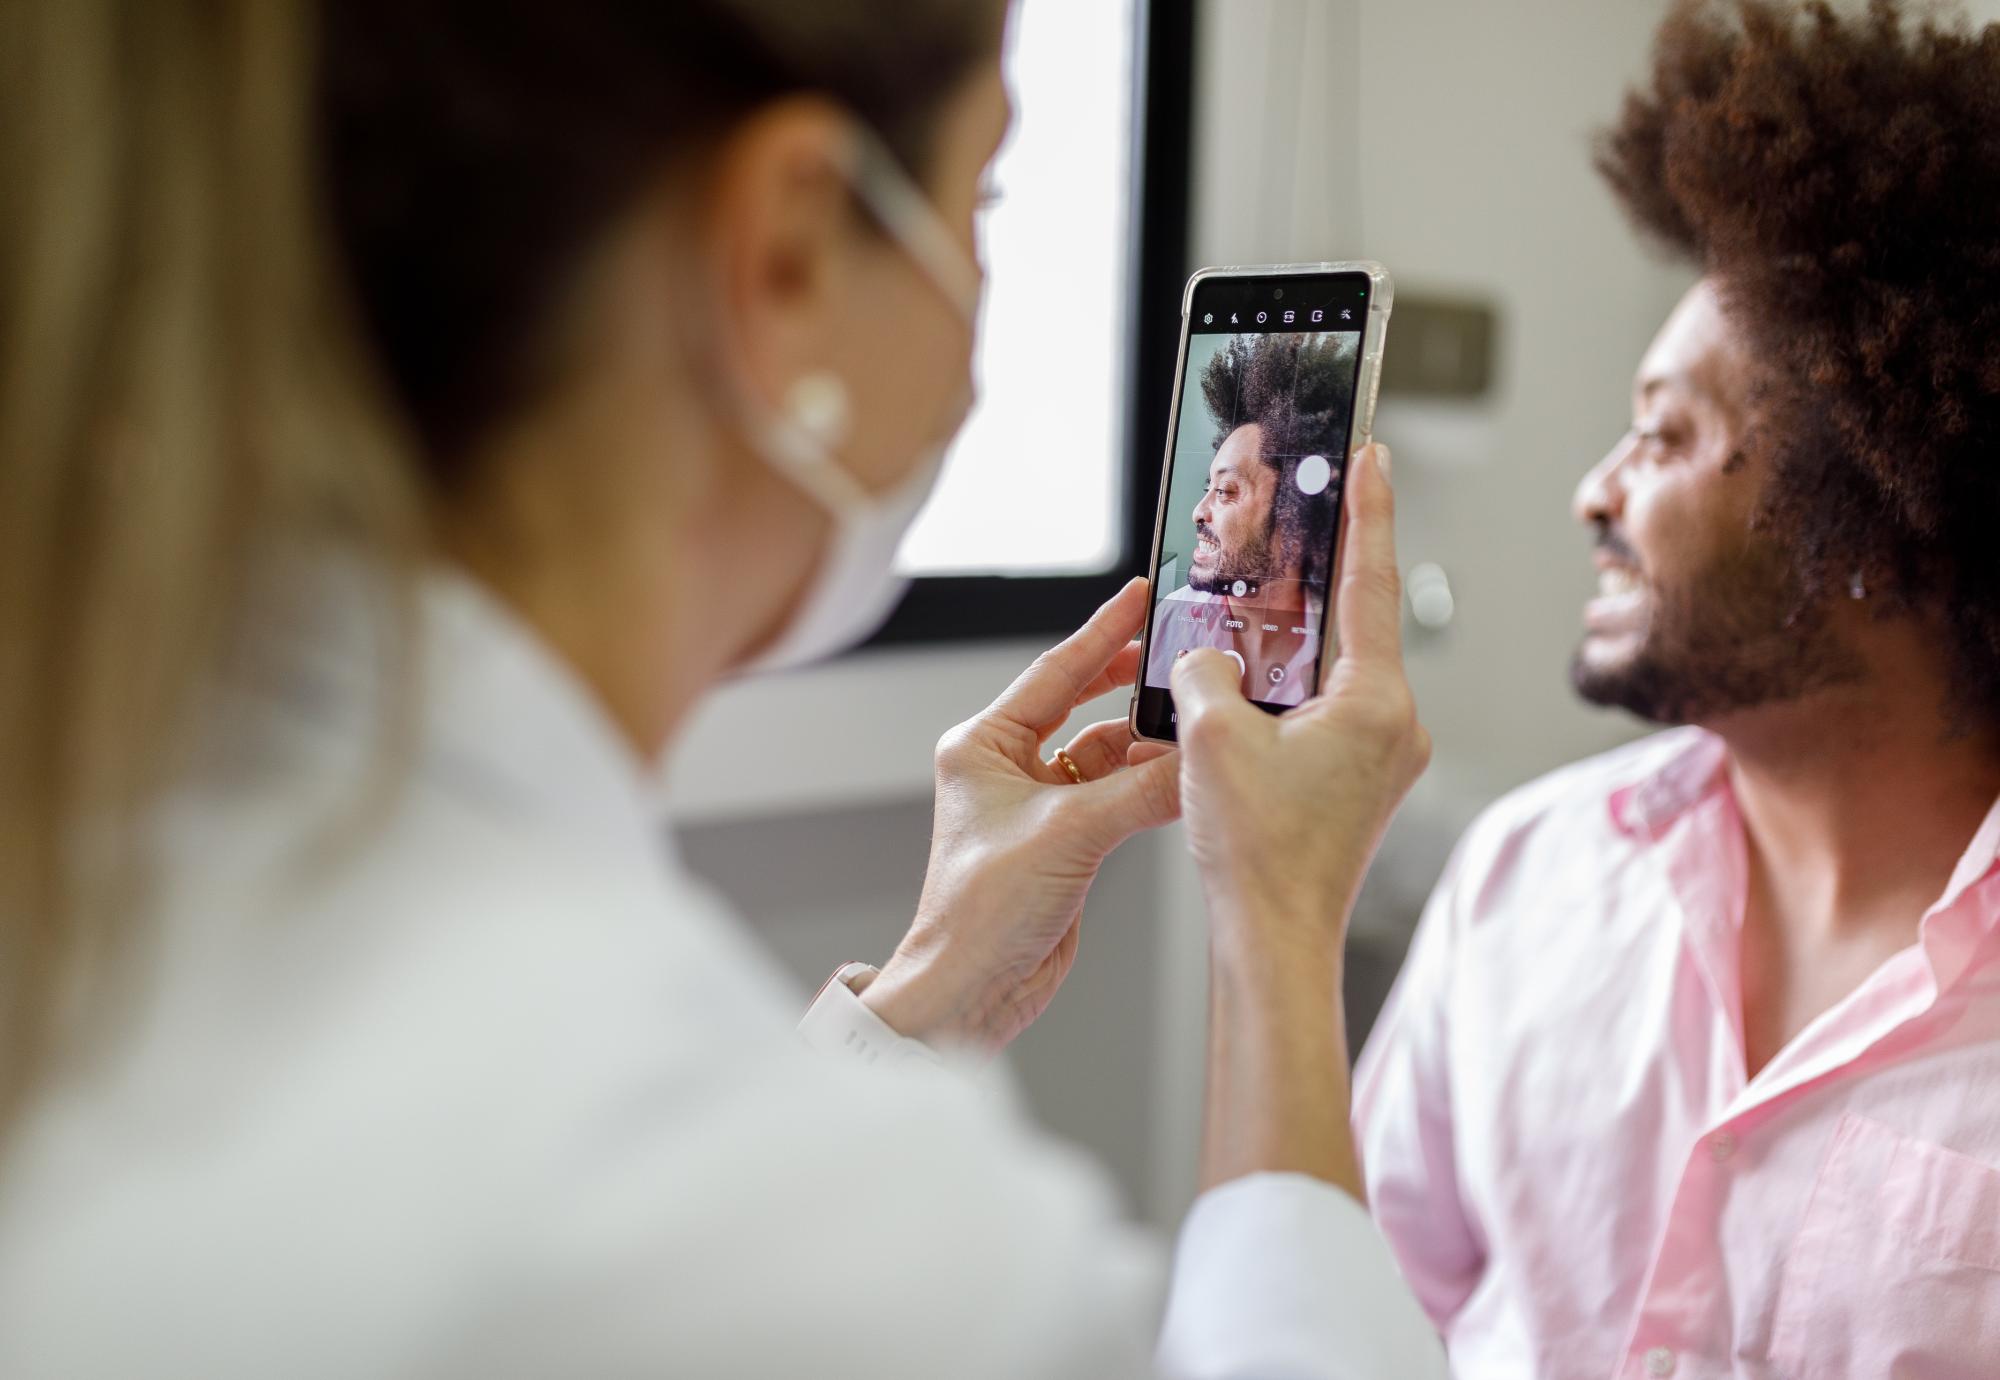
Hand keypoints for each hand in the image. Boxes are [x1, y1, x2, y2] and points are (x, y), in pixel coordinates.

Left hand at [863, 578, 1181, 1050]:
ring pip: (1104, 756)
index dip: (1101, 633)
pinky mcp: (1064, 842)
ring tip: (1192, 724)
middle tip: (1180, 655)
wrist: (969, 991)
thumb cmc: (979, 916)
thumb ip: (1139, 792)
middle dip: (1130, 684)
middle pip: (1082, 706)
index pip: (1054, 672)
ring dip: (1145, 745)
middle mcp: (1007, 769)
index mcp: (983, 746)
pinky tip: (1181, 777)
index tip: (1138, 597)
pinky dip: (1148, 787)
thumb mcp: (1068, 835)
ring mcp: (1036, 805)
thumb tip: (1197, 761)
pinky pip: (1115, 797)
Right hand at [1172, 441, 1430, 976]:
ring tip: (1260, 609)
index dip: (1369, 512)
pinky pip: (1331, 711)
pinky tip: (1255, 687)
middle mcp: (1396, 725)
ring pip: (1339, 673)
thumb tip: (1210, 657)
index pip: (1373, 583)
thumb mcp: (1211, 737)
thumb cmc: (1257, 852)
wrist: (1276, 940)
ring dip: (1300, 642)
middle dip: (1325, 575)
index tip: (1371, 458)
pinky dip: (1295, 689)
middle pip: (1357, 626)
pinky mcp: (1362, 783)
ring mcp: (1384, 757)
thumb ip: (1206, 670)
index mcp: (1376, 703)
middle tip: (1309, 516)